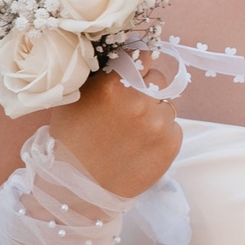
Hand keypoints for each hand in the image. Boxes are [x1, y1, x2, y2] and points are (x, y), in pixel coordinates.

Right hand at [42, 55, 180, 200]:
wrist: (77, 188)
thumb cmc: (70, 141)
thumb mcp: (76, 97)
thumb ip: (103, 75)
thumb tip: (126, 56)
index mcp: (112, 86)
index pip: (140, 55)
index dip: (136, 64)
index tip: (133, 72)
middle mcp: (139, 101)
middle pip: (158, 78)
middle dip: (147, 88)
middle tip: (131, 108)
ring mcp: (158, 123)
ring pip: (167, 104)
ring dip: (155, 113)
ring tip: (133, 132)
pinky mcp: (171, 144)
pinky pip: (174, 128)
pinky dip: (162, 134)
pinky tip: (141, 146)